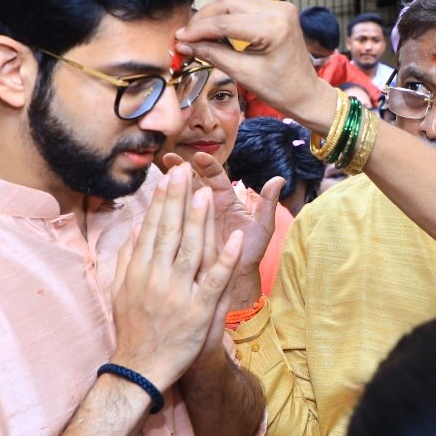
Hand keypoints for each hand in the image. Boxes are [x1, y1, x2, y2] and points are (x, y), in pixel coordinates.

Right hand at [109, 165, 243, 389]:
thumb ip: (128, 258)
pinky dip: (225, 258)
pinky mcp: (198, 311)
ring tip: (205, 194)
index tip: (170, 178)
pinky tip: (235, 237)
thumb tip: (136, 228)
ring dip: (199, 221)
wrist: (141, 367)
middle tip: (185, 171)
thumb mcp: (121, 290)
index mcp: (139, 270)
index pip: (153, 228)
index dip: (162, 201)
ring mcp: (178, 293)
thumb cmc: (132, 327)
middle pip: (170, 232)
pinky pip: (215, 280)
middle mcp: (156, 277)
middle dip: (179, 199)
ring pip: (191, 250)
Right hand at [163, 149, 283, 283]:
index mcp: (225, 198)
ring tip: (160, 173)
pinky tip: (156, 199)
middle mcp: (208, 205)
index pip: (215, 176)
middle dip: (181, 169)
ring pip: (181, 197)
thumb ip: (268, 203)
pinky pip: (174, 218)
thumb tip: (280, 179)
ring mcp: (195, 218)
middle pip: (193, 182)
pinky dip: (165, 207)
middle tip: (169, 158)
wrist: (237, 276)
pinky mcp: (184, 233)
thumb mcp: (262, 227)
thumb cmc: (251, 251)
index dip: (207, 165)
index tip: (198, 158)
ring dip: (171, 184)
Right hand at [177, 0, 348, 127]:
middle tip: (186, 37)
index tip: (179, 39)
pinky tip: (215, 30)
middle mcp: (279, 10)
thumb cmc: (280, 90)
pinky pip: (245, 4)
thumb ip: (213, 55)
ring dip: (214, 14)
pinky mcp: (278, 10)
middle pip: (229, 1)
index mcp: (275, 28)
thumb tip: (185, 45)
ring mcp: (280, 7)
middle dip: (204, 18)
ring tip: (198, 34)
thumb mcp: (243, 74)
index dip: (199, 30)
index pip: (226, 22)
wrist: (306, 94)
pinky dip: (226, 15)